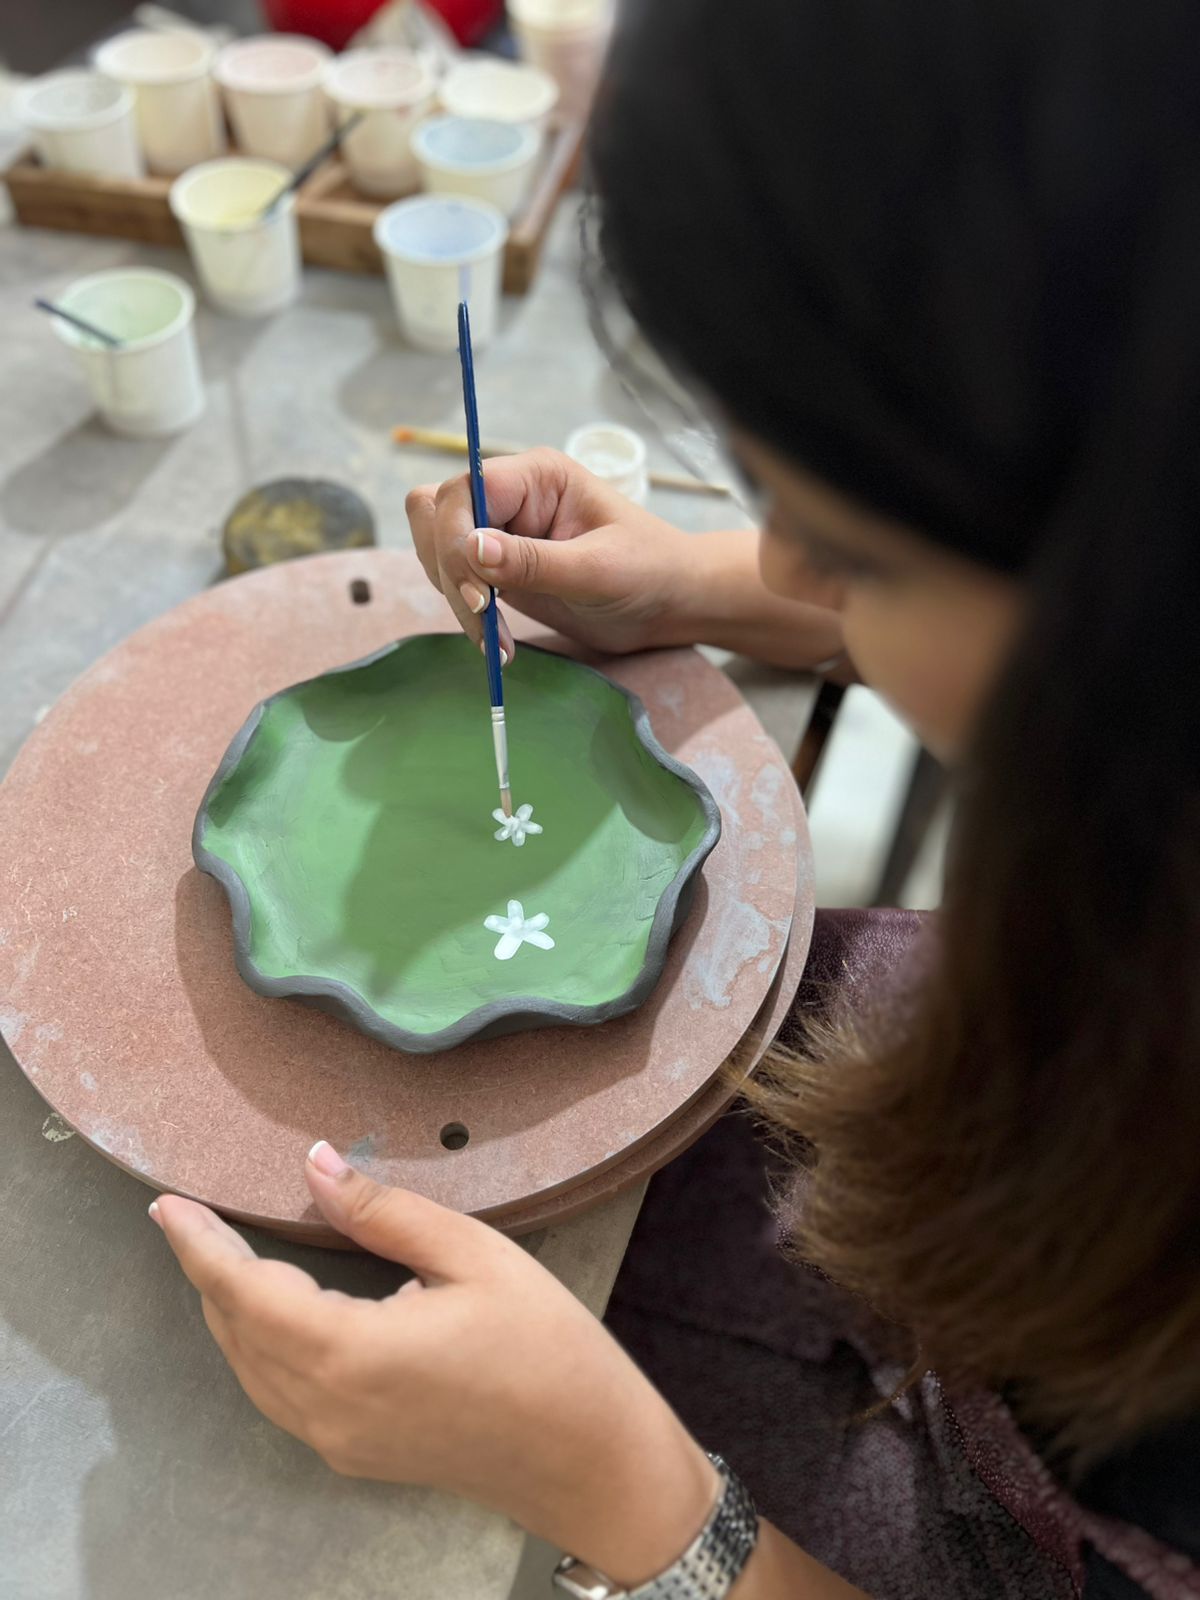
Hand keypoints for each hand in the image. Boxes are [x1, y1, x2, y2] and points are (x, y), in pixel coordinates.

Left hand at [152, 1143, 717, 1587]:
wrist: (591, 1460)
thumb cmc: (546, 1345)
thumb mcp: (474, 1256)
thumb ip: (383, 1212)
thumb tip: (314, 1165)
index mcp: (349, 1353)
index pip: (244, 1291)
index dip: (199, 1244)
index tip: (165, 1204)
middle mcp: (325, 1407)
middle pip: (237, 1331)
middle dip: (207, 1270)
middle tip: (191, 1214)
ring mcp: (336, 1441)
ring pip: (251, 1368)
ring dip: (229, 1309)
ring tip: (221, 1251)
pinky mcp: (355, 1455)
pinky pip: (279, 1394)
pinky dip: (259, 1344)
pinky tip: (275, 1309)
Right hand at [405, 447, 700, 661]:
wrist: (667, 604)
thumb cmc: (648, 571)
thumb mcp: (597, 570)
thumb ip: (534, 561)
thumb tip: (471, 548)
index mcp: (536, 476)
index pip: (465, 491)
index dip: (457, 539)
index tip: (481, 596)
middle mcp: (510, 495)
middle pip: (438, 516)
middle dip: (451, 573)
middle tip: (487, 622)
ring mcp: (499, 531)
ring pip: (435, 548)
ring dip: (454, 598)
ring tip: (496, 642)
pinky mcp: (495, 567)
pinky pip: (452, 580)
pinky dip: (465, 613)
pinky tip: (498, 643)